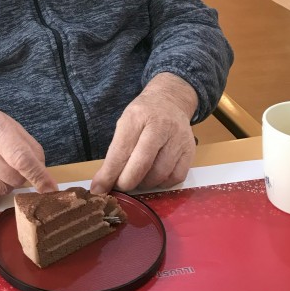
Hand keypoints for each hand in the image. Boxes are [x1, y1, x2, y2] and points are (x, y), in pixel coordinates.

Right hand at [0, 101, 57, 207]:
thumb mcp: (5, 123)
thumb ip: (27, 146)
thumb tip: (42, 173)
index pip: (21, 158)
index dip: (39, 176)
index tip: (50, 188)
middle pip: (14, 178)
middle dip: (21, 176)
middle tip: (11, 164)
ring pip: (3, 191)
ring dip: (7, 184)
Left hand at [90, 73, 197, 194]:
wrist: (170, 101)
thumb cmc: (142, 116)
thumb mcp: (124, 124)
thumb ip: (115, 152)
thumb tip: (102, 184)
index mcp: (137, 117)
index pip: (121, 151)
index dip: (109, 174)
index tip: (99, 189)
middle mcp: (160, 126)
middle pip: (142, 164)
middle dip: (126, 182)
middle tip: (119, 187)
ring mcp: (178, 138)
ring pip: (159, 174)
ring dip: (144, 184)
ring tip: (136, 180)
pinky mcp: (190, 150)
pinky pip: (175, 177)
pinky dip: (162, 183)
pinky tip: (154, 178)